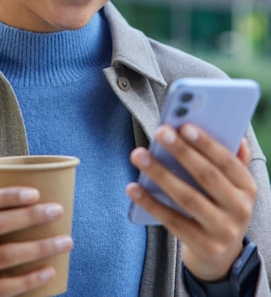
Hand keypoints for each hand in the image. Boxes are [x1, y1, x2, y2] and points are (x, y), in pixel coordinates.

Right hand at [0, 187, 72, 295]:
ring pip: (3, 256)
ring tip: (64, 241)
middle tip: (57, 210)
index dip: (7, 196)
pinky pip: (3, 288)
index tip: (34, 192)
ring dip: (38, 248)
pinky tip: (49, 271)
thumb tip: (33, 202)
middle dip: (29, 216)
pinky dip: (29, 280)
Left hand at [126, 125, 256, 280]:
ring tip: (139, 155)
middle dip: (182, 151)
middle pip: (207, 176)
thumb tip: (235, 137)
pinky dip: (150, 202)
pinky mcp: (203, 246)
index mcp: (247, 187)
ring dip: (160, 174)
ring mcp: (222, 230)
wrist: (221, 253)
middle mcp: (239, 209)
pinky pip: (172, 221)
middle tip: (160, 132)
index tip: (184, 126)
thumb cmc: (220, 205)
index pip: (227, 162)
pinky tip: (133, 187)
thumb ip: (231, 160)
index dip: (206, 143)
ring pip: (187, 198)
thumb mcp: (231, 184)